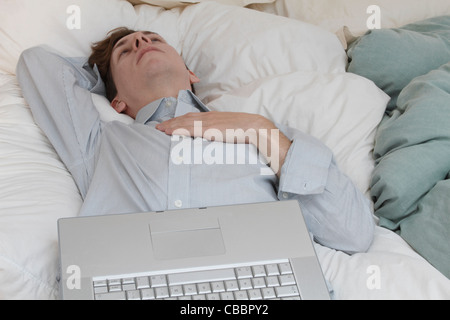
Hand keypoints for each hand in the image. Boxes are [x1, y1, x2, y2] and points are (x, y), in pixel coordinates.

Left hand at [156, 111, 291, 175]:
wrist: (256, 128)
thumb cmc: (246, 130)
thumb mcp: (231, 128)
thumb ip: (222, 131)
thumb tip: (217, 137)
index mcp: (214, 117)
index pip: (192, 117)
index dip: (179, 120)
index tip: (170, 124)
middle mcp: (209, 117)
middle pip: (185, 118)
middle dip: (171, 122)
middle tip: (158, 127)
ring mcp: (209, 123)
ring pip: (185, 122)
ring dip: (171, 125)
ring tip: (160, 130)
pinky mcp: (210, 129)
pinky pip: (190, 129)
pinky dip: (178, 129)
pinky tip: (170, 132)